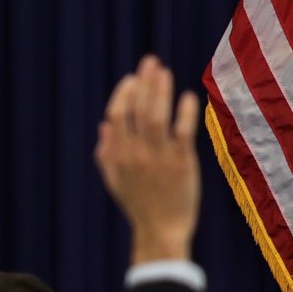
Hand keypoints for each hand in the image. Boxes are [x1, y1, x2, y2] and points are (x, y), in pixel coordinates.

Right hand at [95, 56, 201, 264]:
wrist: (161, 230)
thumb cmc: (139, 204)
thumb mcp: (115, 180)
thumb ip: (106, 152)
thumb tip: (105, 124)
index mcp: (117, 156)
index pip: (116, 116)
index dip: (123, 95)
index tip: (132, 79)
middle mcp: (136, 154)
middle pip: (137, 110)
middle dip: (143, 83)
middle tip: (150, 61)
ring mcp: (159, 158)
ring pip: (157, 117)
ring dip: (160, 91)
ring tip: (164, 72)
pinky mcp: (182, 163)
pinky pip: (183, 133)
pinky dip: (184, 113)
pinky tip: (187, 96)